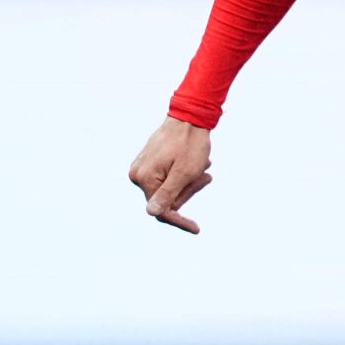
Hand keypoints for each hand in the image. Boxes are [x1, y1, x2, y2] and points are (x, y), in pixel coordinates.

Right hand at [128, 116, 213, 233]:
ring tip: (205, 168)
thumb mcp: (184, 173)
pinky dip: (183, 174)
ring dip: (189, 182)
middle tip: (206, 177)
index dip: (180, 220)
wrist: (190, 116)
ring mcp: (142, 167)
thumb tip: (152, 213)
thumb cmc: (190, 143)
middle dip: (189, 191)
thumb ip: (169, 194)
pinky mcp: (149, 161)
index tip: (196, 229)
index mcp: (144, 178)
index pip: (161, 210)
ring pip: (169, 187)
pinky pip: (167, 177)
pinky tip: (197, 165)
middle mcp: (137, 174)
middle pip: (166, 198)